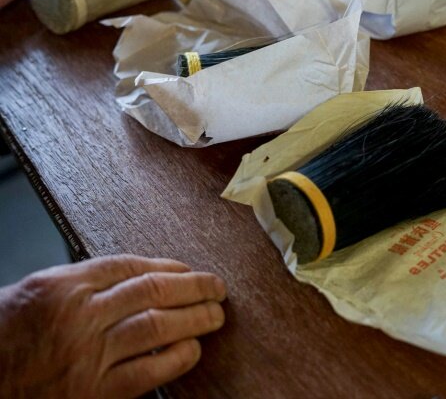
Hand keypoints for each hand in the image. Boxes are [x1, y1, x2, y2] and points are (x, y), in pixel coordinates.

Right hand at [0, 255, 227, 397]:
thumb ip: (84, 282)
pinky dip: (177, 359)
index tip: (188, 270)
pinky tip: (192, 350)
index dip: (168, 267)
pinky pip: (150, 372)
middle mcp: (79, 316)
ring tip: (215, 315)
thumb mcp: (37, 293)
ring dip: (195, 319)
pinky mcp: (95, 393)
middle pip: (153, 291)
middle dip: (194, 287)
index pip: (130, 267)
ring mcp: (89, 355)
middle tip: (216, 288)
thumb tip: (136, 276)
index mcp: (63, 286)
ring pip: (158, 327)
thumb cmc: (5, 337)